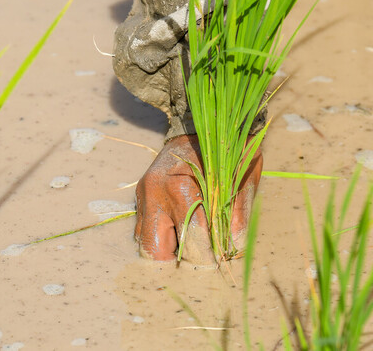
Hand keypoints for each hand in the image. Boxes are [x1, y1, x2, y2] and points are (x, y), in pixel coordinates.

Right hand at [134, 135, 262, 264]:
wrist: (203, 121)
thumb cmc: (228, 147)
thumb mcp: (242, 176)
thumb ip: (237, 213)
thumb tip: (233, 248)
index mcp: (179, 188)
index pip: (193, 241)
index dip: (210, 257)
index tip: (223, 261)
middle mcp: (154, 195)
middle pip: (156, 251)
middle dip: (182, 261)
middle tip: (204, 259)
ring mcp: (143, 197)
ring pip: (145, 244)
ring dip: (168, 252)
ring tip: (191, 247)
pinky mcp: (141, 199)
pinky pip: (144, 231)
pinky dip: (163, 238)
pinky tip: (180, 233)